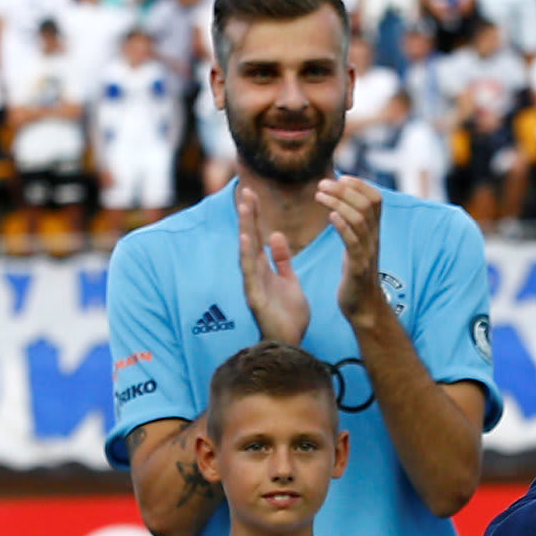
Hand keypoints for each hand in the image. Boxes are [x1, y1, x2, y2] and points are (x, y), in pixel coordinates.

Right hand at [233, 181, 311, 348]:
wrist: (291, 344)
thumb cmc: (288, 315)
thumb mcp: (289, 281)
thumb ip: (282, 260)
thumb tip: (275, 235)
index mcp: (264, 270)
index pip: (257, 237)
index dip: (255, 215)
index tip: (253, 193)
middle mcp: (255, 275)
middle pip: (249, 240)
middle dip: (248, 216)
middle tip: (246, 191)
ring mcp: (253, 286)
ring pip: (246, 253)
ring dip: (245, 230)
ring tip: (245, 209)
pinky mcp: (255, 299)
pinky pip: (250, 275)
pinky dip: (247, 256)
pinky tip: (247, 240)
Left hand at [317, 176, 387, 329]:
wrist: (364, 308)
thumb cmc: (356, 276)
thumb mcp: (356, 247)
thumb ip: (352, 227)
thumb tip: (341, 207)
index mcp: (373, 232)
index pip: (375, 199)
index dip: (360, 184)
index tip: (341, 177)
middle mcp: (373, 239)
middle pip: (367, 204)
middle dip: (344, 189)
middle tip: (322, 183)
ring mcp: (367, 252)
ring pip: (359, 219)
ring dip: (338, 202)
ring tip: (319, 195)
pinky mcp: (358, 267)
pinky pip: (353, 242)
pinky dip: (342, 225)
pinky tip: (329, 216)